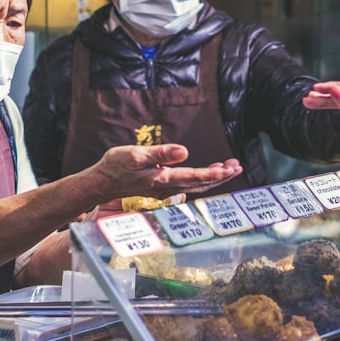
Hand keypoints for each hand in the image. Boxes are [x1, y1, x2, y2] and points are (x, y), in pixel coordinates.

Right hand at [87, 144, 242, 202]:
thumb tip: (184, 151)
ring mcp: (165, 189)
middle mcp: (167, 187)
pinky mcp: (162, 187)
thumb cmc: (116, 166)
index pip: (194, 177)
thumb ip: (161, 153)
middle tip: (238, 166)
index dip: (214, 174)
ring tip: (230, 167)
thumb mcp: (136, 155)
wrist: (101, 183)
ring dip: (214, 178)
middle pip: (201, 184)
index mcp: (163, 179)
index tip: (230, 169)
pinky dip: (202, 179)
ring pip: (196, 185)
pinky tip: (209, 172)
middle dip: (221, 176)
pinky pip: (188, 185)